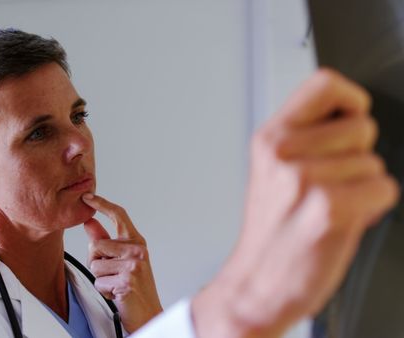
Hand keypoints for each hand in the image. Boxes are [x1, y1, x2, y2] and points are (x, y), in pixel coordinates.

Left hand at [81, 193, 162, 332]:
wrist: (148, 313)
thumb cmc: (135, 287)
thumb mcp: (121, 260)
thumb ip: (104, 241)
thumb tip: (89, 222)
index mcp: (137, 242)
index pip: (119, 215)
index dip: (102, 204)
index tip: (87, 197)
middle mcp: (137, 250)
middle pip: (96, 245)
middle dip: (96, 262)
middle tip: (112, 274)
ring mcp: (134, 264)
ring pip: (95, 265)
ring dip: (100, 278)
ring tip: (116, 283)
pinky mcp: (127, 280)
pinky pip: (99, 282)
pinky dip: (104, 291)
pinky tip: (118, 293)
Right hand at [192, 69, 399, 337]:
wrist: (256, 284)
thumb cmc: (271, 234)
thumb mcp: (272, 172)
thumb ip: (305, 139)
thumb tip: (350, 116)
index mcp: (269, 139)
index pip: (323, 83)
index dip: (350, 98)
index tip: (348, 117)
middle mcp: (283, 153)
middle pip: (361, 126)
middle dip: (358, 155)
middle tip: (332, 181)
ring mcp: (303, 180)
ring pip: (374, 162)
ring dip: (364, 187)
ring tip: (332, 206)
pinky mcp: (328, 209)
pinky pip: (383, 189)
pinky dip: (373, 209)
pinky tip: (343, 221)